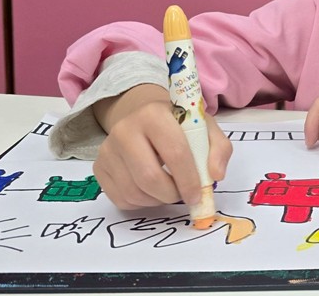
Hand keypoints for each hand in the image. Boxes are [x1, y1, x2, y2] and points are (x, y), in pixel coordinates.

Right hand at [91, 84, 231, 209]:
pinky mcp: (99, 167)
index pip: (174, 153)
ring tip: (170, 190)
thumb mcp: (205, 128)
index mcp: (154, 114)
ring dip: (158, 200)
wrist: (144, 118)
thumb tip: (215, 175)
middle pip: (149, 177)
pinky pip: (122, 198)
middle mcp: (124, 130)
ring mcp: (107, 149)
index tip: (199, 195)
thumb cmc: (178, 125)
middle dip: (172, 194)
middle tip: (185, 196)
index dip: (190, 180)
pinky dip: (142, 203)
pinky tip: (152, 190)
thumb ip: (219, 149)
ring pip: (134, 192)